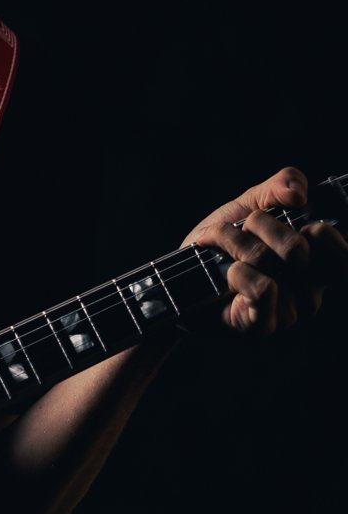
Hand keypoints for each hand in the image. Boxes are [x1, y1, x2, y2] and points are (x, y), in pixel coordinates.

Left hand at [186, 166, 346, 335]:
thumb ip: (280, 187)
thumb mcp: (251, 205)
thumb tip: (299, 192)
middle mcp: (310, 291)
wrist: (182, 279)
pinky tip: (227, 274)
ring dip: (234, 243)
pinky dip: (236, 272)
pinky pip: (262, 289)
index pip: (342, 256)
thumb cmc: (223, 245)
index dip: (324, 234)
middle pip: (297, 247)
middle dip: (258, 225)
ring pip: (269, 261)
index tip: (298, 224)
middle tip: (241, 229)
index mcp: (316, 264)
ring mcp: (289, 312)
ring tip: (220, 248)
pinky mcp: (264, 325)